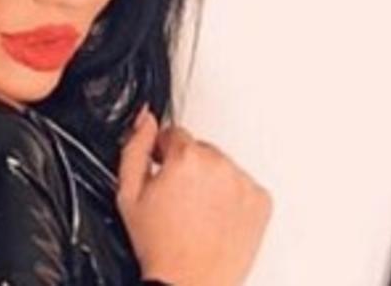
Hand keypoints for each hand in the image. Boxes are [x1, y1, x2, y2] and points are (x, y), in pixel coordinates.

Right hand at [116, 103, 271, 285]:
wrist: (190, 283)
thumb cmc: (160, 245)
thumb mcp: (129, 193)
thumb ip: (134, 147)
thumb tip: (144, 120)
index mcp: (186, 158)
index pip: (173, 133)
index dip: (162, 152)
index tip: (161, 170)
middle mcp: (220, 165)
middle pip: (200, 149)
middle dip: (187, 166)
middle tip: (176, 198)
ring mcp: (244, 183)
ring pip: (222, 166)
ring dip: (210, 179)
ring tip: (196, 211)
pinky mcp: (262, 201)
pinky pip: (243, 185)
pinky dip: (231, 196)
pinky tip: (215, 216)